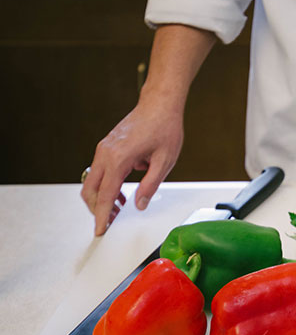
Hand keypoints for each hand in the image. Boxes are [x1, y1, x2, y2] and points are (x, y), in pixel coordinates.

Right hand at [81, 96, 182, 235]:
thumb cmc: (165, 128)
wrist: (159, 104)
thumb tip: (140, 204)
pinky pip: (99, 171)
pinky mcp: (106, 146)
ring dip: (102, 198)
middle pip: (90, 190)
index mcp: (119, 158)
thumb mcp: (165, 161)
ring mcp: (104, 148)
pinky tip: (122, 193)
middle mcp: (105, 153)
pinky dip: (106, 185)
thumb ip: (150, 184)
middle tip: (110, 223)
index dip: (103, 215)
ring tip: (120, 210)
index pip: (106, 195)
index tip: (100, 230)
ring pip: (92, 181)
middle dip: (98, 209)